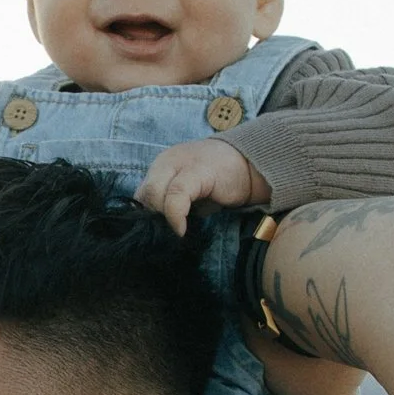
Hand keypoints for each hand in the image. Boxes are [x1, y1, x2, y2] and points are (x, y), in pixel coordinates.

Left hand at [134, 137, 267, 231]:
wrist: (252, 166)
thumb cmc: (220, 182)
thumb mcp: (189, 193)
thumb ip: (170, 204)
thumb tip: (155, 228)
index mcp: (162, 166)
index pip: (141, 194)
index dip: (146, 217)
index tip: (158, 233)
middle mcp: (166, 161)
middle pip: (144, 194)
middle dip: (152, 218)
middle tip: (168, 233)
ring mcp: (180, 162)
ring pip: (155, 193)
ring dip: (162, 217)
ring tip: (176, 230)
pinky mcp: (197, 170)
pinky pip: (176, 195)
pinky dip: (175, 215)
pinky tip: (181, 229)